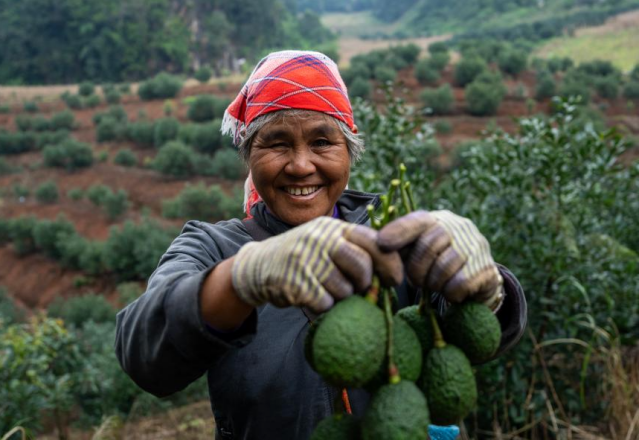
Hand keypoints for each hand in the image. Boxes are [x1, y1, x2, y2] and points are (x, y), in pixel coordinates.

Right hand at [232, 217, 402, 311]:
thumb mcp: (325, 241)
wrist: (258, 265)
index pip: (372, 240)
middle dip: (364, 282)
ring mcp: (307, 261)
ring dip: (341, 296)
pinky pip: (326, 304)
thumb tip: (391, 273)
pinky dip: (323, 306)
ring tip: (325, 288)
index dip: (389, 262)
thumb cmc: (303, 256)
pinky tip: (311, 297)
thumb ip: (354, 250)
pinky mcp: (297, 285)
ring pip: (345, 289)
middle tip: (357, 288)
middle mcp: (320, 240)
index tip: (394, 279)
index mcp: (332, 227)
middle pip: (361, 266)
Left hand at [378, 210, 502, 307]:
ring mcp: (476, 245)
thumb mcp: (417, 252)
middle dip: (417, 269)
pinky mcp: (487, 267)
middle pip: (428, 245)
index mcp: (437, 220)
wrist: (476, 282)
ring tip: (435, 285)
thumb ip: (400, 248)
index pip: (416, 221)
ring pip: (444, 267)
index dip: (398, 231)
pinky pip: (460, 284)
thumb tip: (376, 246)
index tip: (382, 244)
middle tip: (416, 281)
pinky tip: (452, 292)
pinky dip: (450, 293)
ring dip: (434, 283)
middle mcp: (458, 227)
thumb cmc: (436, 265)